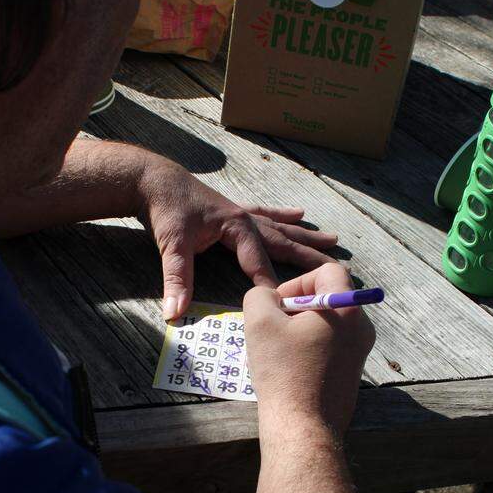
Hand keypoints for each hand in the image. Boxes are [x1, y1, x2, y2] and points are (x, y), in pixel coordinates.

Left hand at [136, 159, 338, 319]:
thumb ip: (176, 279)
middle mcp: (246, 219)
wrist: (155, 180)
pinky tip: (298, 213)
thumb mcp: (170, 246)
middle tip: (337, 269)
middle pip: (283, 242)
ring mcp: (242, 213)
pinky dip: (282, 216)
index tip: (287, 305)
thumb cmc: (166, 210)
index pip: (258, 263)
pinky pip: (265, 215)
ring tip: (332, 239)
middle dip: (310, 257)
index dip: (270, 286)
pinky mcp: (233, 210)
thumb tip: (175, 312)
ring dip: (305, 236)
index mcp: (237, 227)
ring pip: (280, 228)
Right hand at [243, 263, 375, 441]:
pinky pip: (330, 347)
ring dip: (300, 329)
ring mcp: (360, 353)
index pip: (328, 272)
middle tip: (274, 329)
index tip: (279, 306)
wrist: (303, 429)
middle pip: (327, 298)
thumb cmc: (283, 372)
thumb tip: (270, 298)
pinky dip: (309, 349)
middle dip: (296, 308)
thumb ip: (260, 295)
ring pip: (327, 324)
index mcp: (347, 309)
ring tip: (278, 351)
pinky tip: (290, 370)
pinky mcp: (352, 374)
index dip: (298, 281)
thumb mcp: (259, 322)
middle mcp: (362, 328)